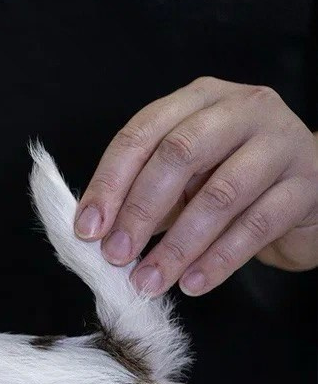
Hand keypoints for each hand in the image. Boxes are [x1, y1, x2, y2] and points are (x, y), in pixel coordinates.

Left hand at [74, 77, 317, 295]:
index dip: (110, 182)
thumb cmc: (233, 183)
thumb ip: (143, 194)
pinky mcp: (308, 183)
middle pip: (180, 154)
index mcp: (198, 100)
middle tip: (116, 256)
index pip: (142, 133)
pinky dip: (219, 259)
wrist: (310, 194)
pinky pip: (257, 225)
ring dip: (177, 245)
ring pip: (220, 194)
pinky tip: (193, 283)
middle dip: (140, 210)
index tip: (87, 229)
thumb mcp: (184, 179)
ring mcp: (281, 142)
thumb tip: (97, 233)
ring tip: (149, 280)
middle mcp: (242, 109)